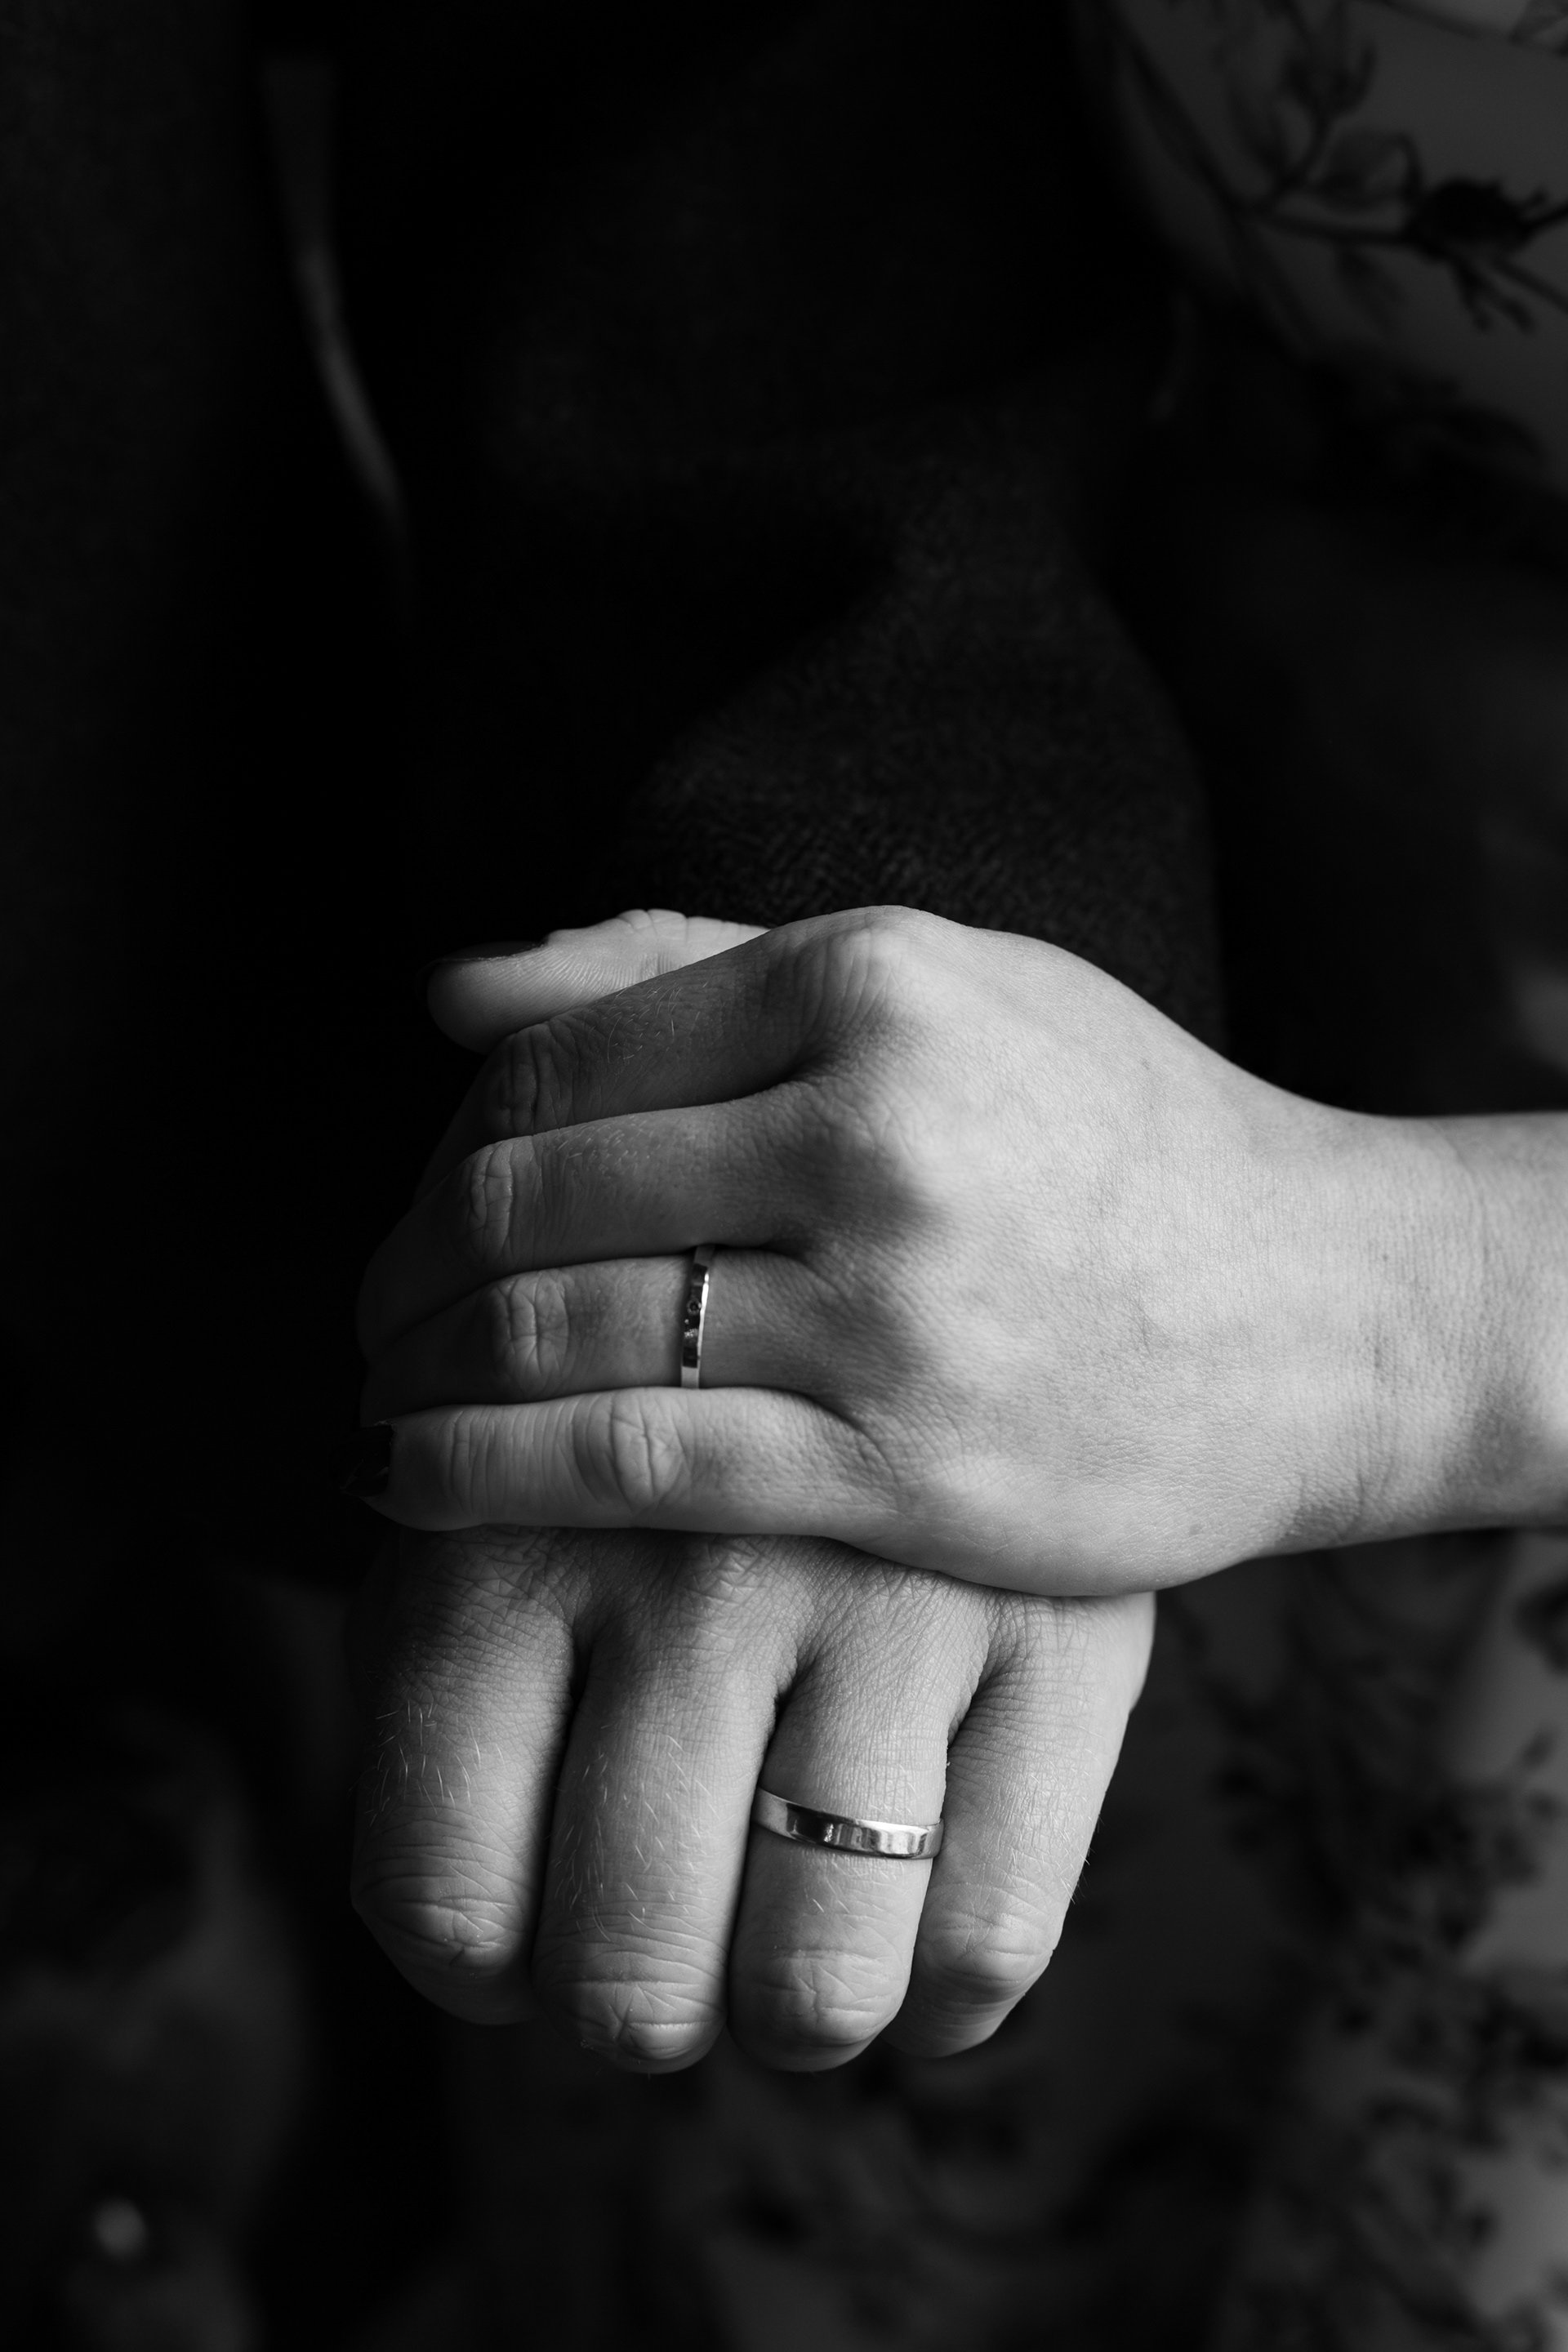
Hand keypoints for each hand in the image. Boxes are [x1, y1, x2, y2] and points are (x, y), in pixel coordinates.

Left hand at [349, 1516, 1151, 2067]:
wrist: (902, 1276)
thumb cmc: (653, 1464)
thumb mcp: (492, 1526)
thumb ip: (429, 1713)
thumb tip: (473, 1956)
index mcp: (516, 1546)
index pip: (445, 1899)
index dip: (480, 1968)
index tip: (522, 1930)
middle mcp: (701, 1570)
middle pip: (627, 1974)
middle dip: (636, 2005)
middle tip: (664, 1939)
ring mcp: (895, 1601)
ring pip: (815, 1987)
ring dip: (787, 2011)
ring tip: (782, 1933)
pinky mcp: (1061, 1633)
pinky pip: (988, 1941)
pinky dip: (936, 1991)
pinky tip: (906, 1923)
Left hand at [354, 906, 1542, 1592]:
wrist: (1327, 1311)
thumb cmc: (1115, 1132)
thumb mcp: (940, 982)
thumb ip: (688, 964)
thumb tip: (446, 991)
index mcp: (867, 981)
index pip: (562, 1058)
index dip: (447, 1143)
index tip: (420, 1207)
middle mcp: (869, 1128)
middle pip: (532, 1194)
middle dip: (407, 1268)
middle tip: (369, 1316)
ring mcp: (887, 1304)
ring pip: (561, 1332)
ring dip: (422, 1375)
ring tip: (382, 1399)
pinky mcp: (902, 1463)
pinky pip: (631, 1463)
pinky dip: (482, 1474)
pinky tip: (412, 1483)